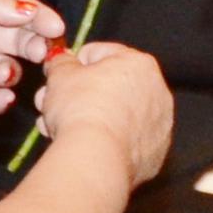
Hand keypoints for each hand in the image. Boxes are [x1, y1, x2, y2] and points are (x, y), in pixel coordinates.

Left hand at [0, 0, 64, 116]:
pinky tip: (3, 98)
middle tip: (42, 52)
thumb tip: (29, 11)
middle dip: (32, 46)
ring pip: (5, 72)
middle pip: (17, 41)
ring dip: (11, 73)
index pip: (16, 12)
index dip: (38, 18)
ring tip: (4, 75)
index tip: (56, 27)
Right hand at [36, 43, 173, 188]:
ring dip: (86, 119)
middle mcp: (158, 91)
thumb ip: (61, 62)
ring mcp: (159, 125)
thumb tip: (61, 60)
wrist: (97, 158)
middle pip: (109, 87)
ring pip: (115, 116)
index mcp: (140, 63)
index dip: (73, 65)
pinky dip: (105, 142)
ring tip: (57, 129)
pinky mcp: (155, 154)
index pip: (100, 54)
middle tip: (52, 105)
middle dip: (76, 96)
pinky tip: (83, 147)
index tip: (57, 79)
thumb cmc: (81, 108)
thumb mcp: (60, 75)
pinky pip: (124, 141)